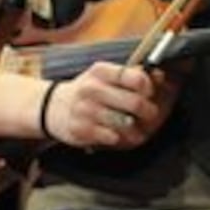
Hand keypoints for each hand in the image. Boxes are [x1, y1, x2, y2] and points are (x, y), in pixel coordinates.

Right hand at [47, 62, 176, 149]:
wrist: (50, 107)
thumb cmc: (86, 92)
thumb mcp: (105, 77)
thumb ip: (133, 75)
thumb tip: (159, 75)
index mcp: (101, 71)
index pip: (136, 77)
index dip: (149, 87)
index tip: (148, 93)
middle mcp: (92, 88)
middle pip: (136, 103)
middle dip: (148, 112)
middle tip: (148, 115)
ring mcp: (85, 110)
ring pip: (126, 124)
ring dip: (135, 129)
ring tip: (133, 127)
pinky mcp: (81, 129)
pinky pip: (113, 138)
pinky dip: (119, 139)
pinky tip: (115, 134)